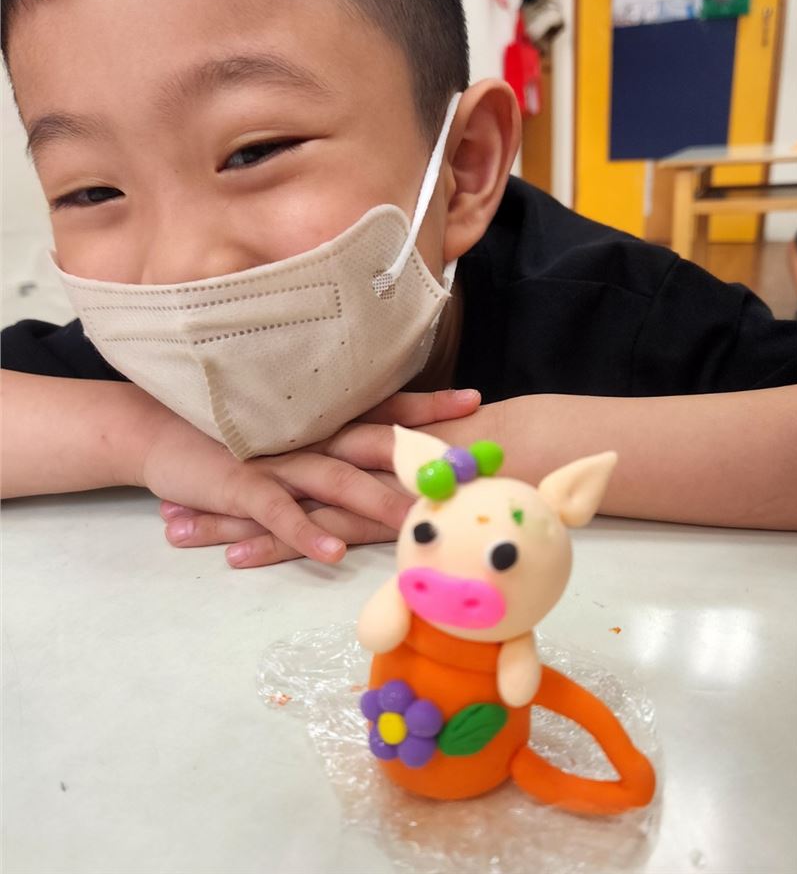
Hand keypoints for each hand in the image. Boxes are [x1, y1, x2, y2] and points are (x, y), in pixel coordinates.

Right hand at [155, 388, 481, 567]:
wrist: (160, 433)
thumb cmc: (232, 435)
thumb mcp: (287, 433)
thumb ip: (329, 439)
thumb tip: (383, 451)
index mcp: (322, 421)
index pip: (384, 408)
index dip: (428, 405)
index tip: (476, 402)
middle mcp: (307, 435)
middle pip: (373, 439)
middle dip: (420, 453)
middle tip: (467, 466)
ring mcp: (276, 460)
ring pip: (335, 480)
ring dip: (376, 502)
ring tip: (415, 525)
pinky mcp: (242, 486)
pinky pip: (278, 512)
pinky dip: (304, 533)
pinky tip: (333, 555)